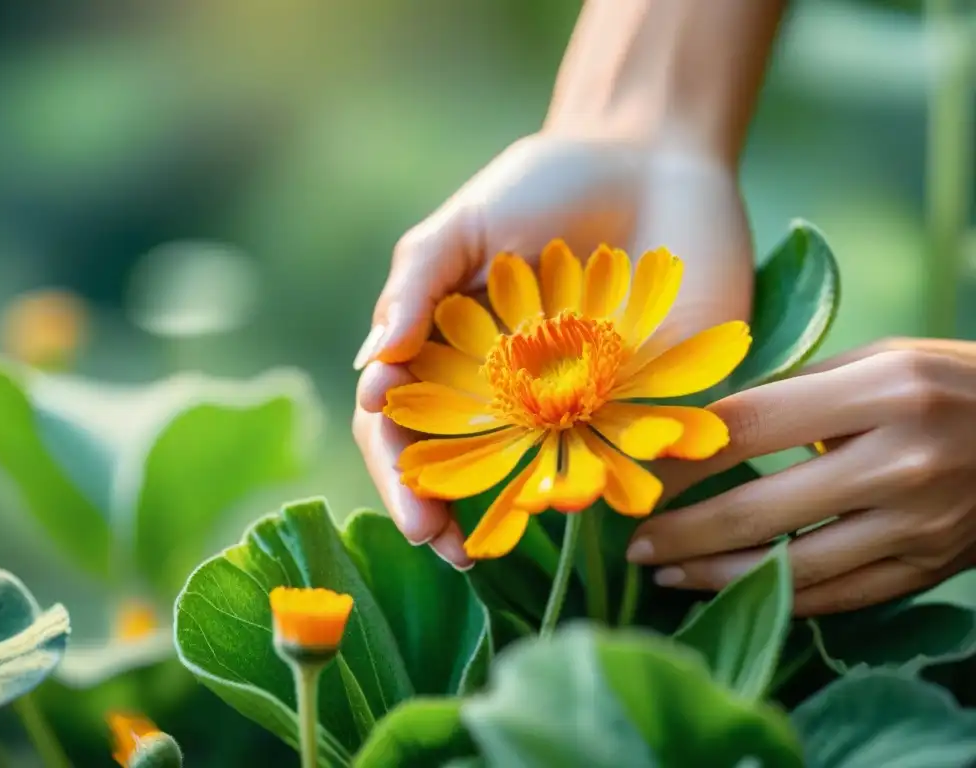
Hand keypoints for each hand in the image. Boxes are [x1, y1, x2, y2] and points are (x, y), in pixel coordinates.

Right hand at [353, 133, 753, 567]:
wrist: (651, 158)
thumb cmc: (544, 186)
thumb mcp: (466, 223)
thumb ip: (416, 285)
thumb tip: (371, 371)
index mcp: (453, 360)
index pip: (408, 431)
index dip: (401, 476)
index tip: (412, 509)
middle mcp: (509, 396)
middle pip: (463, 471)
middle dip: (451, 515)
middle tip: (453, 550)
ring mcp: (577, 406)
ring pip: (543, 476)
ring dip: (526, 512)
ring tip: (517, 537)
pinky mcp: (648, 400)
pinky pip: (627, 453)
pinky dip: (614, 480)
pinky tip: (602, 498)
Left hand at [627, 338, 975, 614]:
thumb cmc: (954, 384)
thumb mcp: (883, 360)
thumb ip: (798, 389)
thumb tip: (709, 422)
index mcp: (885, 392)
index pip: (751, 428)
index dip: (685, 457)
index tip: (641, 473)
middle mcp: (902, 462)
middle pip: (759, 509)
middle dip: (682, 531)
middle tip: (634, 542)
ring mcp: (919, 526)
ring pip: (791, 567)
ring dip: (715, 576)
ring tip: (665, 573)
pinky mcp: (927, 570)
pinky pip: (835, 595)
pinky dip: (773, 596)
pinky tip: (729, 590)